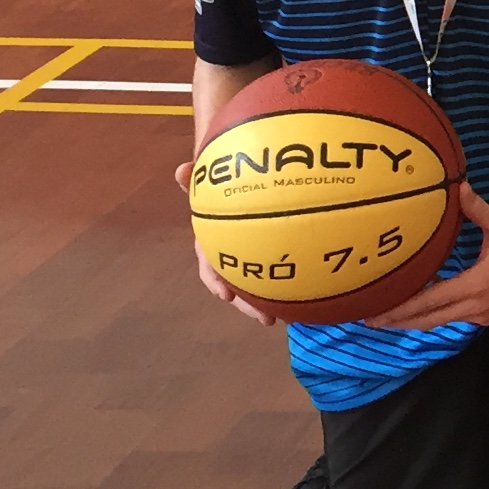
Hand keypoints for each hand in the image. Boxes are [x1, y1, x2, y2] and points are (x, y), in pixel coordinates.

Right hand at [178, 159, 283, 324]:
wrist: (240, 174)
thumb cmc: (224, 178)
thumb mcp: (211, 177)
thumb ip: (198, 176)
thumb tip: (180, 169)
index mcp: (213, 237)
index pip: (209, 263)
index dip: (215, 281)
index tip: (226, 295)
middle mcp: (228, 249)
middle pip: (236, 282)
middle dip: (248, 303)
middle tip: (267, 319)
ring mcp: (247, 251)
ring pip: (254, 282)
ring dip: (265, 301)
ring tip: (285, 317)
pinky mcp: (269, 248)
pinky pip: (275, 269)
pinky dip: (287, 282)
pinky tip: (309, 294)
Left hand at [364, 184, 488, 332]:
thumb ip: (476, 209)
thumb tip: (457, 186)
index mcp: (473, 287)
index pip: (428, 303)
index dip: (399, 310)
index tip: (374, 315)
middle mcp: (474, 307)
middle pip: (427, 321)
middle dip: (398, 322)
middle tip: (368, 320)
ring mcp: (481, 315)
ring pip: (439, 323)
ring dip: (414, 321)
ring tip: (390, 317)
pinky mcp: (488, 316)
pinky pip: (453, 319)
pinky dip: (434, 317)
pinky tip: (424, 309)